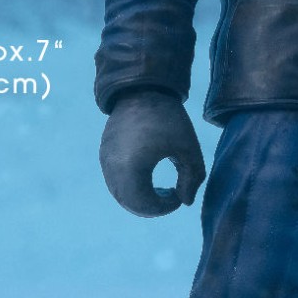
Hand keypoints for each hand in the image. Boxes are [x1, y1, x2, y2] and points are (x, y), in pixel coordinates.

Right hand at [99, 90, 205, 217]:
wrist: (141, 90)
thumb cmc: (170, 120)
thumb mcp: (189, 149)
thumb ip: (193, 179)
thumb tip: (186, 202)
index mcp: (133, 168)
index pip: (145, 204)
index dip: (164, 208)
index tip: (179, 198)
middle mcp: (113, 167)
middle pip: (129, 203)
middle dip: (151, 207)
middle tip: (170, 197)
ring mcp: (105, 160)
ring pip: (119, 194)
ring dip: (139, 198)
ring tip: (160, 190)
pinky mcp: (104, 154)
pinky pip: (114, 180)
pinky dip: (129, 187)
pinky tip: (147, 178)